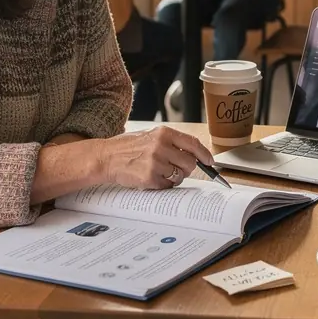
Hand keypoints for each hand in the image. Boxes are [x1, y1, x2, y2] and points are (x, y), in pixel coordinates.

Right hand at [95, 127, 212, 189]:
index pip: (193, 144)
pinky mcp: (149, 178)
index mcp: (164, 133)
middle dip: (186, 168)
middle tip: (176, 168)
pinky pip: (167, 186)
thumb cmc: (129, 146)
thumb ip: (172, 142)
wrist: (107, 157)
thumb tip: (195, 154)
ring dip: (174, 177)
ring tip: (159, 171)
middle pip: (190, 163)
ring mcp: (155, 162)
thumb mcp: (151, 135)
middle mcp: (161, 146)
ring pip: (179, 176)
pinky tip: (151, 177)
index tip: (210, 162)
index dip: (205, 154)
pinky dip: (163, 184)